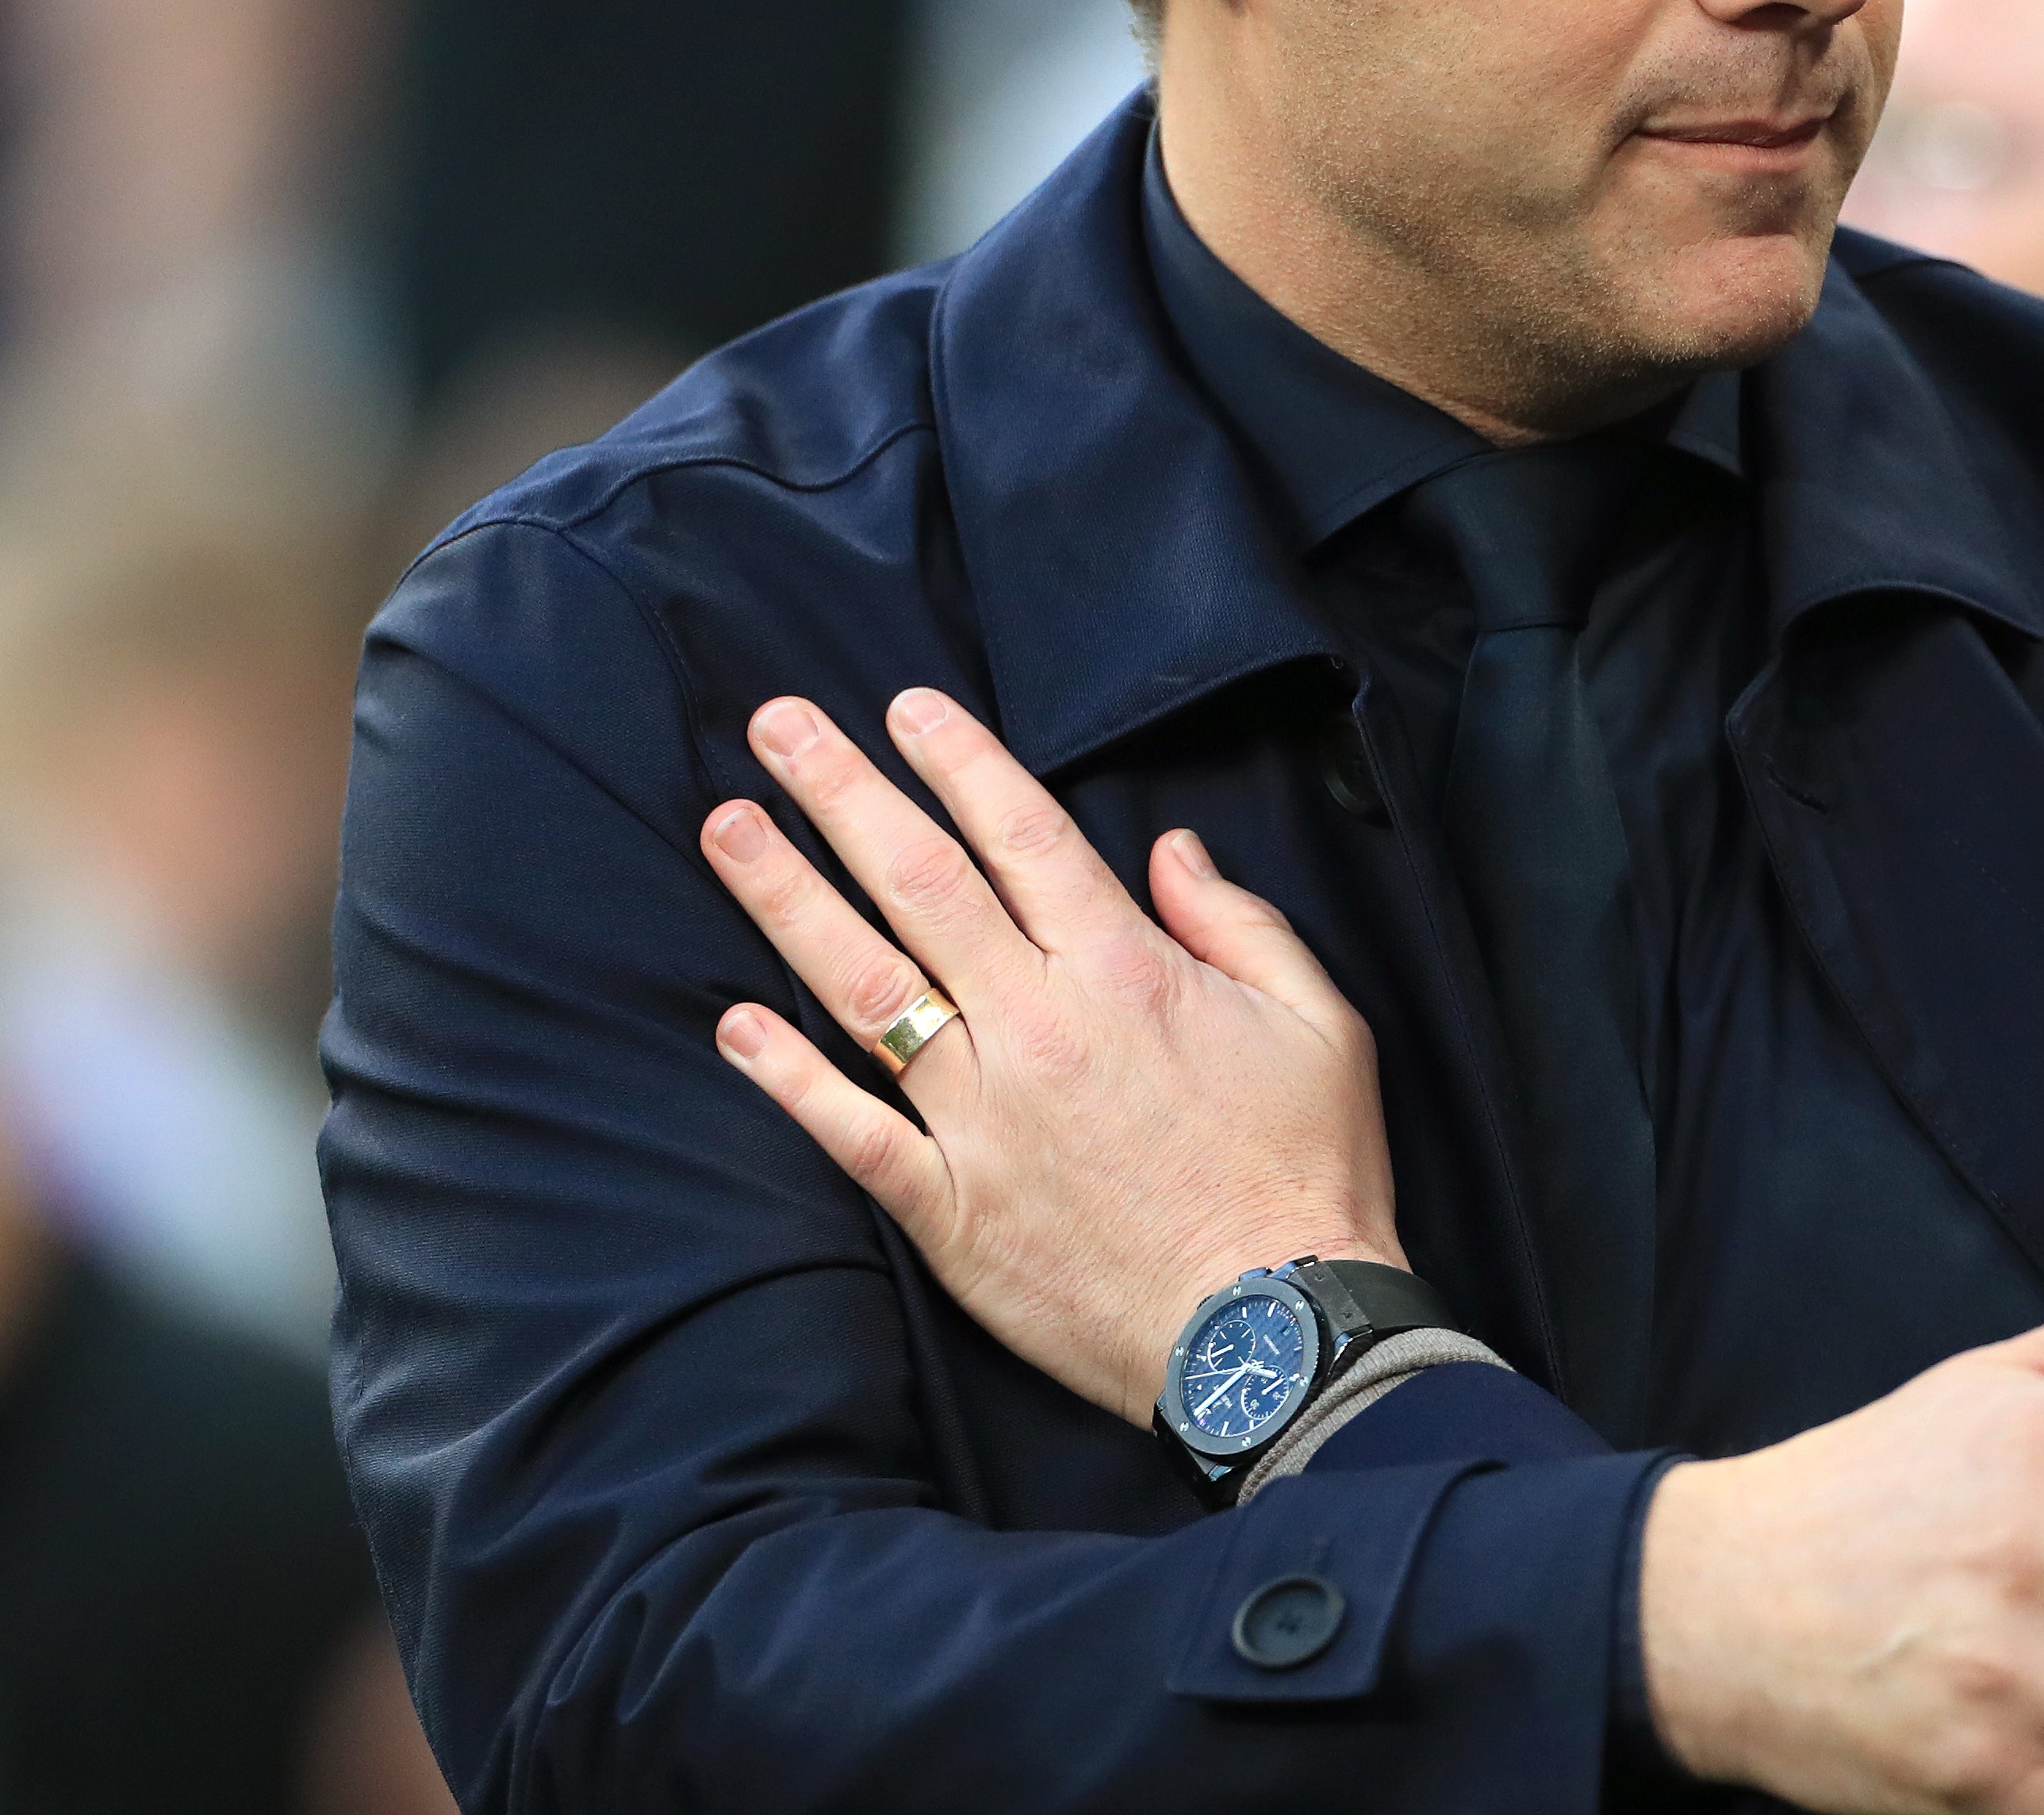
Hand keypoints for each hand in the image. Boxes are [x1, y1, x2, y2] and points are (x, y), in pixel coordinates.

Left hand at [699, 688, 1401, 1420]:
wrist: (1274, 1337)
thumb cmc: (1307, 1176)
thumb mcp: (1317, 1024)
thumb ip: (1240, 924)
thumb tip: (1171, 851)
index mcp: (1125, 970)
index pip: (1021, 833)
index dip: (957, 760)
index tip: (902, 706)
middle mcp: (1037, 1026)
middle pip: (918, 881)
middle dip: (841, 792)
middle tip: (775, 726)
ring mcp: (981, 1116)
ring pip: (863, 984)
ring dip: (786, 897)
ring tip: (726, 828)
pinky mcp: (949, 1207)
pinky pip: (850, 1128)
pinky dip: (787, 1076)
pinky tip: (735, 1024)